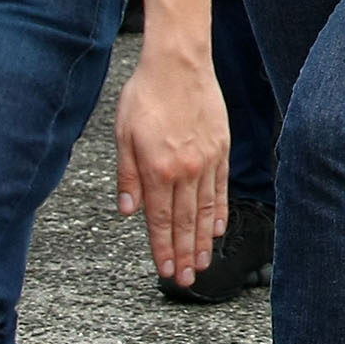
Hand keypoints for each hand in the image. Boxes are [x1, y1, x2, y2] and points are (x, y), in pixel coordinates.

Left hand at [114, 41, 229, 289]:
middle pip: (186, 222)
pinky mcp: (220, 149)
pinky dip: (219, 211)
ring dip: (203, 241)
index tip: (165, 271)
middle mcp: (185, 170)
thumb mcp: (123, 135)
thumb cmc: (146, 95)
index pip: (161, 220)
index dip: (163, 249)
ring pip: (205, 210)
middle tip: (186, 280)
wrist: (179, 63)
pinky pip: (220, 188)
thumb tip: (128, 212)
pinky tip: (218, 229)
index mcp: (157, 169)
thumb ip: (127, 176)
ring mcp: (206, 160)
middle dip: (184, 255)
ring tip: (202, 263)